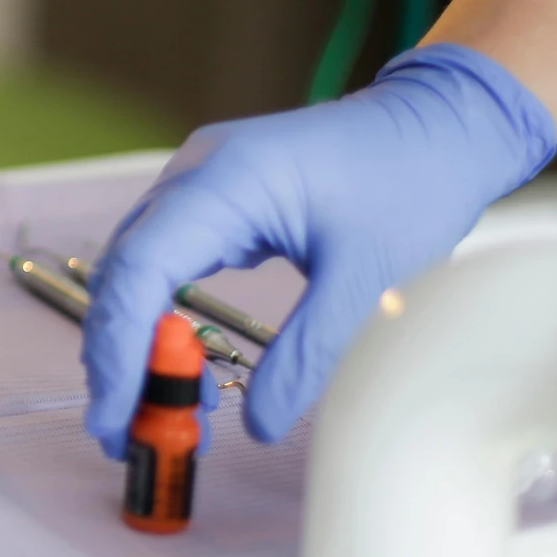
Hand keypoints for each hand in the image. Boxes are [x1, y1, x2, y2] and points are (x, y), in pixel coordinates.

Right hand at [82, 44, 556, 454]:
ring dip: (138, 342)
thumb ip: (308, 353)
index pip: (139, 270)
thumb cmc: (411, 181)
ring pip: (134, 271)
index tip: (116, 416)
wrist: (440, 123)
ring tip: (163, 409)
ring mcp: (198, 183)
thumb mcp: (367, 278)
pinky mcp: (212, 200)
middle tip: (130, 433)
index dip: (117, 349)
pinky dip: (160, 316)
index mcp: (225, 181)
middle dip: (118, 358)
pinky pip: (161, 261)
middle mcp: (195, 175)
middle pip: (123, 274)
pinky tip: (181, 361)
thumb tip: (260, 424)